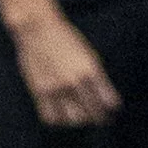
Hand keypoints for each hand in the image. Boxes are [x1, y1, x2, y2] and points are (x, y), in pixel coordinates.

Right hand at [7, 3, 119, 125]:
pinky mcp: (40, 91)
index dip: (111, 110)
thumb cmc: (64, 38)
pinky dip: (57, 119)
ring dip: (78, 120)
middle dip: (98, 118)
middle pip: (94, 114)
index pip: (109, 103)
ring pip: (74, 120)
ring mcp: (57, 88)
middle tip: (97, 118)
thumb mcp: (88, 54)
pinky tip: (59, 113)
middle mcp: (75, 81)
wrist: (36, 27)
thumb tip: (103, 99)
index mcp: (91, 70)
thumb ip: (96, 77)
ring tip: (78, 115)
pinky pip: (51, 118)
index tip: (110, 112)